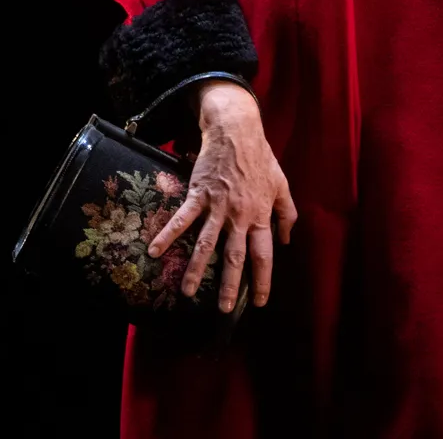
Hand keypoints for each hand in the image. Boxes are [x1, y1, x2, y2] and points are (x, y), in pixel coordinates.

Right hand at [146, 80, 297, 311]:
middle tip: (224, 310)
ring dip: (197, 269)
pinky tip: (155, 251)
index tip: (261, 302)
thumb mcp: (281, 185)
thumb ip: (287, 213)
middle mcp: (239, 216)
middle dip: (230, 285)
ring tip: (188, 292)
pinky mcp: (199, 195)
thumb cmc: (260, 159)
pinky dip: (168, 235)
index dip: (263, 279)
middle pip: (234, 256)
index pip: (263, 254)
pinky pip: (183, 219)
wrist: (236, 132)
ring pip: (206, 244)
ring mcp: (218, 206)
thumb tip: (286, 240)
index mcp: (261, 216)